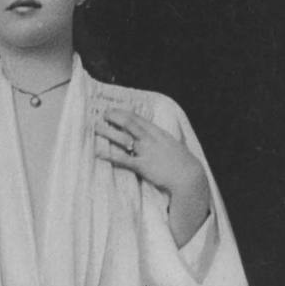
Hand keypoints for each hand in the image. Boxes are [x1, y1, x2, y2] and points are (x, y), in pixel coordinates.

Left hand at [95, 108, 210, 246]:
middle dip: (115, 117)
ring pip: (123, 138)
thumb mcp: (173, 145)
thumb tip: (160, 138)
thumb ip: (163, 140)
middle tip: (103, 113)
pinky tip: (98, 152)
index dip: (124, 113)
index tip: (114, 110)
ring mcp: (146, 151)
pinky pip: (123, 159)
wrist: (188, 175)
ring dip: (108, 132)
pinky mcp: (143, 165)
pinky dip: (109, 155)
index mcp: (158, 132)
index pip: (138, 118)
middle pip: (129, 123)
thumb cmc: (182, 162)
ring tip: (96, 128)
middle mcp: (151, 139)